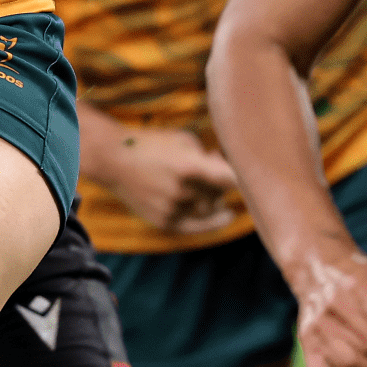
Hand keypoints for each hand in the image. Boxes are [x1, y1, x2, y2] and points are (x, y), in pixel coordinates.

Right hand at [105, 128, 237, 233]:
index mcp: (189, 166)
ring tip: (206, 186)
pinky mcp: (164, 222)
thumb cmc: (150, 144)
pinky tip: (224, 217)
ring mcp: (172, 209)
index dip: (245, 177)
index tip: (253, 176)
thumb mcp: (183, 139)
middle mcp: (182, 191)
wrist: (113, 160)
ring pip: (209, 211)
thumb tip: (225, 167)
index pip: (231, 180)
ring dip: (214, 199)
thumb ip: (208, 155)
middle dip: (222, 184)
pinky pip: (196, 226)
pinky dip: (209, 220)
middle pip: (220, 195)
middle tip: (214, 172)